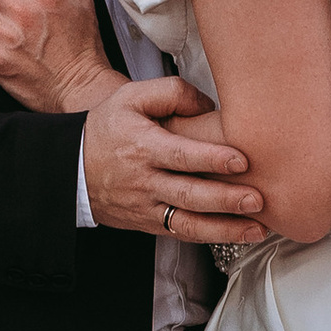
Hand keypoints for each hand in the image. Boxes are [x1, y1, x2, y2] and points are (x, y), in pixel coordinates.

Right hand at [81, 77, 268, 239]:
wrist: (72, 165)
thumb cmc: (108, 127)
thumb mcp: (132, 97)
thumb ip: (173, 93)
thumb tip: (210, 106)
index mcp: (142, 147)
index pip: (180, 155)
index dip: (212, 158)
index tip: (242, 160)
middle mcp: (144, 181)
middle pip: (189, 194)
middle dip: (225, 199)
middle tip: (258, 199)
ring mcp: (146, 207)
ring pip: (188, 223)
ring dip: (225, 229)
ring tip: (258, 228)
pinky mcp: (148, 224)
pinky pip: (182, 233)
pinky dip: (211, 236)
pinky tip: (239, 235)